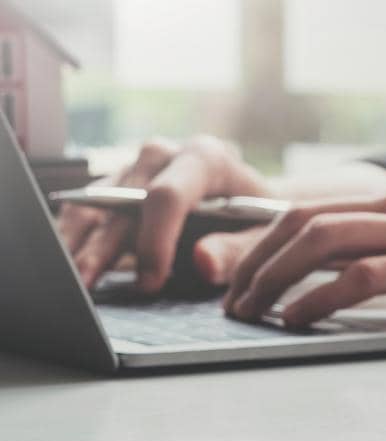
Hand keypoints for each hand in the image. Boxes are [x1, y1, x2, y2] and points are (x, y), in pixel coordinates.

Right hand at [59, 136, 270, 291]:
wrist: (251, 200)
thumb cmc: (257, 218)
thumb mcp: (262, 235)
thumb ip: (238, 249)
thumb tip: (204, 262)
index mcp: (206, 158)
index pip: (169, 195)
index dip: (156, 239)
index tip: (152, 281)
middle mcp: (164, 155)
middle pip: (124, 199)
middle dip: (105, 246)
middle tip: (88, 285)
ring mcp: (135, 167)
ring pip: (96, 202)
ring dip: (79, 242)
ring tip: (71, 281)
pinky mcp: (114, 184)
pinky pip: (85, 207)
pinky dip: (74, 237)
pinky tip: (67, 265)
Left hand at [223, 177, 385, 327]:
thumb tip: (356, 277)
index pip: (316, 206)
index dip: (263, 238)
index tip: (237, 273)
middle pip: (305, 218)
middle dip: (253, 259)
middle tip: (228, 297)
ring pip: (323, 240)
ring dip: (272, 277)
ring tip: (249, 310)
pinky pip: (364, 276)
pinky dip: (318, 297)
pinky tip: (297, 317)